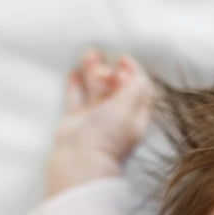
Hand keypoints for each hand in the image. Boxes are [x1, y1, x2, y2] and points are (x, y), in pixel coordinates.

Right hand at [45, 49, 153, 195]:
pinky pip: (76, 98)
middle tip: (103, 69)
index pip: (140, 89)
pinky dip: (75, 84)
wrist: (79, 159)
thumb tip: (134, 73)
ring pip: (96, 89)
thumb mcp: (128, 107)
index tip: (123, 59)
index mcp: (135, 116)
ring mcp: (95, 119)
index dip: (133, 71)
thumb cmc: (107, 136)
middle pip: (117, 87)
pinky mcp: (76, 120)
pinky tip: (73, 72)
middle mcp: (117, 117)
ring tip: (88, 55)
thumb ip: (134, 88)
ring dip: (93, 71)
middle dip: (111, 71)